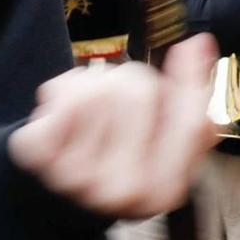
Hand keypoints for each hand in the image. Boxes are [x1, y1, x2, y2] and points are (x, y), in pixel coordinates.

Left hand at [9, 34, 219, 219]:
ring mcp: (77, 176)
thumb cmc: (122, 163)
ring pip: (100, 86)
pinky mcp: (40, 156)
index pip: (191, 122)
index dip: (192, 77)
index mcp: (165, 192)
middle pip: (142, 92)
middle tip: (121, 101)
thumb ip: (193, 103)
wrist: (55, 196)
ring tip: (90, 109)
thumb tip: (199, 44)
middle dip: (134, 82)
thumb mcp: (168, 149)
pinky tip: (63, 112)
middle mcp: (124, 191)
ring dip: (96, 83)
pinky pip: (63, 92)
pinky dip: (65, 89)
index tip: (193, 46)